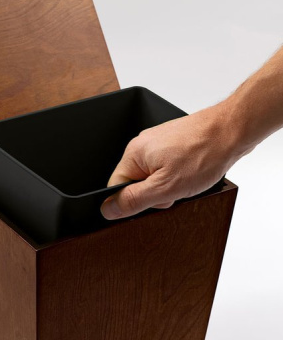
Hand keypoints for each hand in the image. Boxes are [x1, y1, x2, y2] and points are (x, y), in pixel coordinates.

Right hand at [100, 101, 241, 219]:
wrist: (231, 131)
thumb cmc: (204, 153)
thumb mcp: (165, 187)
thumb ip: (134, 200)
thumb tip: (108, 209)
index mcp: (134, 153)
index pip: (117, 188)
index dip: (135, 201)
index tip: (155, 198)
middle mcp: (142, 145)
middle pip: (136, 183)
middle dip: (156, 193)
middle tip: (176, 188)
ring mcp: (158, 142)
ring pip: (154, 177)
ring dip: (170, 184)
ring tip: (188, 177)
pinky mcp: (173, 143)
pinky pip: (167, 168)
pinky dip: (180, 174)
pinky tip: (192, 171)